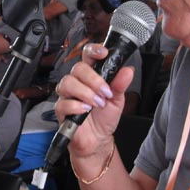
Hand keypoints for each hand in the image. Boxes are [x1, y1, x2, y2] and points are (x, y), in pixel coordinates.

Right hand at [54, 43, 133, 157]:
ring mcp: (67, 95)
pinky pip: (63, 103)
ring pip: (68, 83)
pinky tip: (86, 111)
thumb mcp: (118, 100)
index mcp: (91, 75)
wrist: (97, 139)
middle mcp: (77, 82)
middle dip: (94, 79)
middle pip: (78, 68)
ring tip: (97, 103)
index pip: (88, 55)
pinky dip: (76, 106)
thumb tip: (127, 70)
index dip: (94, 50)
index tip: (104, 53)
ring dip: (86, 92)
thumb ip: (121, 84)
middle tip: (105, 92)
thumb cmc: (104, 117)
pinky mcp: (61, 110)